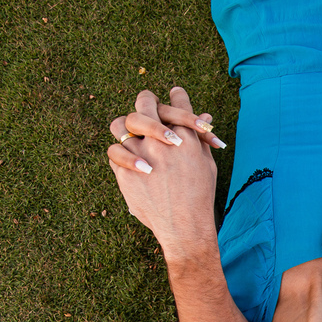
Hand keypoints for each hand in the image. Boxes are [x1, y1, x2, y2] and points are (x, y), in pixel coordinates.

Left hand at [106, 88, 220, 258]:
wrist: (184, 226)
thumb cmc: (200, 195)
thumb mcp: (206, 164)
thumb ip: (200, 138)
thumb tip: (204, 116)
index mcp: (186, 137)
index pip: (178, 103)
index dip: (177, 97)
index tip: (175, 94)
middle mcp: (162, 142)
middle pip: (145, 104)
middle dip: (147, 102)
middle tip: (148, 106)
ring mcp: (142, 155)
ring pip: (121, 124)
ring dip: (126, 126)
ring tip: (133, 133)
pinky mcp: (126, 172)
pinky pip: (114, 153)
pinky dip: (122, 155)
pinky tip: (131, 161)